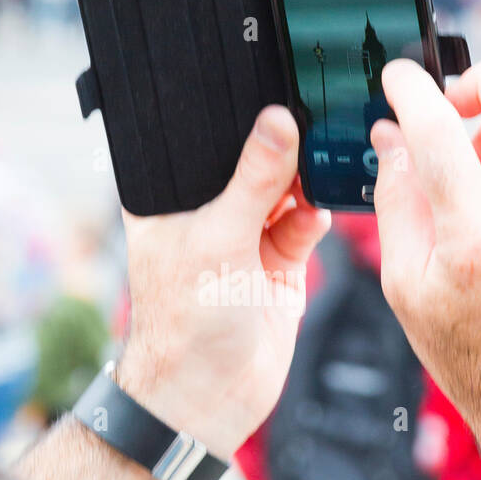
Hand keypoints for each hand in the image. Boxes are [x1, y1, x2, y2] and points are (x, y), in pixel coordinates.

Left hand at [119, 107, 329, 459]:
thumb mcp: (218, 238)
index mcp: (165, 194)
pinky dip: (314, 213)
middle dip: (276, 144)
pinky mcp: (277, 259)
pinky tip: (315, 211)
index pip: (196, 139)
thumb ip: (252, 180)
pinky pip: (304, 220)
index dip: (225, 115)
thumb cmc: (186, 322)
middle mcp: (204, 208)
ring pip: (282, 185)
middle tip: (305, 119)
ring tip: (314, 167)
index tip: (263, 85)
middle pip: (247, 158)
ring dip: (301, 178)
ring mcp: (243, 233)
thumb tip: (278, 122)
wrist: (210, 394)